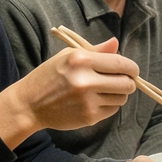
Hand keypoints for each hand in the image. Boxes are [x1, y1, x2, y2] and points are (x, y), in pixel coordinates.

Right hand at [0, 37, 138, 147]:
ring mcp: (88, 101)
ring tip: (106, 90)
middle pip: (127, 83)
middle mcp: (86, 81)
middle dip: (128, 81)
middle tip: (122, 80)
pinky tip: (97, 100)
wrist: (29, 104)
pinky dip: (109, 105)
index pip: (121, 64)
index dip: (132, 68)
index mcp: (81, 60)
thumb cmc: (49, 76)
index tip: (131, 70)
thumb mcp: (68, 56)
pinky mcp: (89, 117)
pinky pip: (112, 110)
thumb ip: (96, 51)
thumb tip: (116, 44)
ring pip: (122, 98)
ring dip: (119, 94)